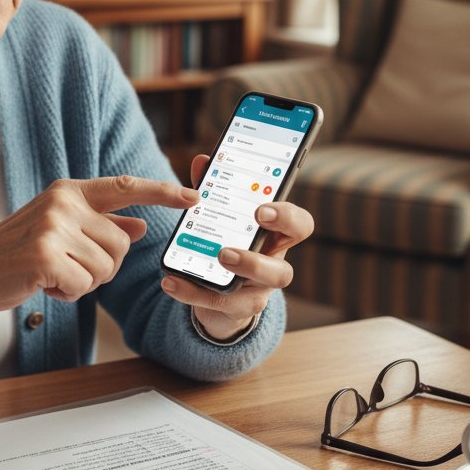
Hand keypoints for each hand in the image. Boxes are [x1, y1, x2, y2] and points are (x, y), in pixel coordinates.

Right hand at [0, 176, 198, 321]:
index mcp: (69, 191)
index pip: (126, 187)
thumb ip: (100, 225)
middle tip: (66, 267)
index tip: (194, 196)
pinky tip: (43, 284)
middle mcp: (64, 203)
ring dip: (83, 282)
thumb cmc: (16, 253)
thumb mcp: (60, 230)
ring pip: (106, 268)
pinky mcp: (45, 255)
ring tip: (51, 273)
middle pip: (121, 244)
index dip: (163, 192)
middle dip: (101, 266)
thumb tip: (139, 226)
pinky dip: (68, 293)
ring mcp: (53, 227)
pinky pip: (84, 285)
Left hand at [161, 153, 313, 340]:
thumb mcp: (223, 214)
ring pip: (256, 297)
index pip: (299, 226)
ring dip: (231, 281)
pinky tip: (171, 281)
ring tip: (209, 263)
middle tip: (226, 251)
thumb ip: (216, 188)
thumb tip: (204, 161)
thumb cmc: (229, 239)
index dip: (286, 218)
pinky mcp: (235, 308)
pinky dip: (193, 293)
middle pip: (282, 270)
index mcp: (275, 238)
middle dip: (256, 261)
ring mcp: (257, 292)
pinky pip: (219, 305)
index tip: (261, 210)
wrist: (221, 287)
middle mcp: (272, 266)